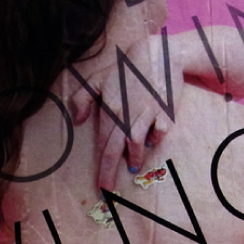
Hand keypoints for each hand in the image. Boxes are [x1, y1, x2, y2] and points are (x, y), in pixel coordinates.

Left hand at [68, 32, 183, 191]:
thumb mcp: (98, 78)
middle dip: (110, 172)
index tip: (100, 184)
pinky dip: (156, 139)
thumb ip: (83, 98)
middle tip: (108, 190)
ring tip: (132, 167)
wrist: (159, 53)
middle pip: (116, 149)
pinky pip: (160, 131)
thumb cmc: (127, 68)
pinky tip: (152, 142)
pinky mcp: (165, 111)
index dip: (101, 166)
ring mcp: (147, 112)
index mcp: (110, 109)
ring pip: (137, 142)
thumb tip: (78, 120)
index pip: (103, 144)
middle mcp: (127, 114)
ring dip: (134, 158)